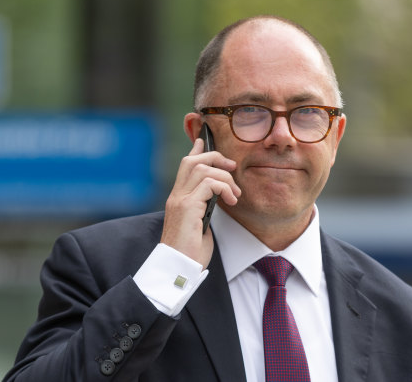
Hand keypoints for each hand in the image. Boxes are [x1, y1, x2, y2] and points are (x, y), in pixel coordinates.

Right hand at [161, 138, 240, 267]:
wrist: (178, 269)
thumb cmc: (190, 253)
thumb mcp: (200, 226)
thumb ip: (204, 210)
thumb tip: (217, 201)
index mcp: (178, 199)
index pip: (185, 166)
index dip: (197, 151)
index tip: (205, 141)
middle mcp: (176, 196)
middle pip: (191, 161)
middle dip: (214, 157)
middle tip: (232, 166)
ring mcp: (180, 201)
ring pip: (202, 169)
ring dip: (225, 177)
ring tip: (235, 193)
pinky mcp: (187, 208)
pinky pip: (209, 184)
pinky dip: (224, 188)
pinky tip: (232, 200)